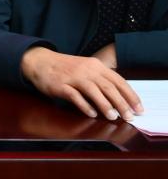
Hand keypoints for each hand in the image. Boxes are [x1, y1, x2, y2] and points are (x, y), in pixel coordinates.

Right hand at [20, 46, 142, 120]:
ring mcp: (73, 77)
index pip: (119, 81)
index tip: (138, 108)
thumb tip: (120, 97)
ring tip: (113, 117)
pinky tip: (91, 113)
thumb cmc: (65, 68)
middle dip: (121, 103)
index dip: (130, 95)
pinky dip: (85, 105)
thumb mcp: (86, 68)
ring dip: (105, 105)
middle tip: (129, 116)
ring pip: (94, 91)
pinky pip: (75, 96)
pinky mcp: (60, 85)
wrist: (40, 61)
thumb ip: (101, 79)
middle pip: (109, 87)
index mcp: (96, 66)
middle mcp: (86, 70)